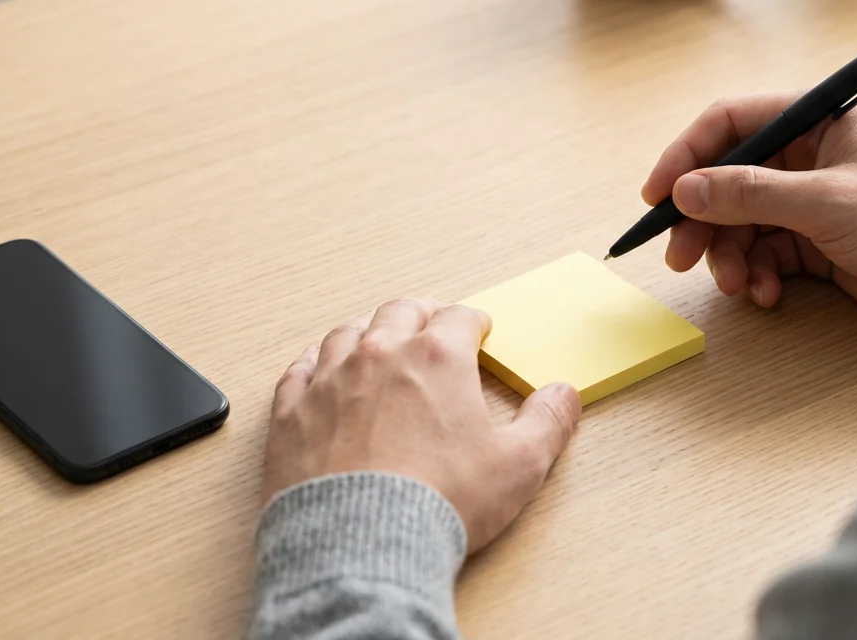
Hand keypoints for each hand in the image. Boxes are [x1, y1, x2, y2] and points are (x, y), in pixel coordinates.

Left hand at [262, 299, 581, 552]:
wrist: (360, 545)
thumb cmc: (439, 502)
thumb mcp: (518, 466)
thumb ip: (547, 423)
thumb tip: (563, 395)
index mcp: (439, 357)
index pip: (461, 317)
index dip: (475, 322)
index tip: (479, 330)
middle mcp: (380, 354)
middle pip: (401, 311)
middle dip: (423, 314)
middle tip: (433, 322)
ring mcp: (330, 380)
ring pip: (348, 332)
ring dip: (368, 330)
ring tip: (377, 339)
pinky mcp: (292, 413)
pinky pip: (299, 370)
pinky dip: (314, 364)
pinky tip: (319, 369)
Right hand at [642, 92, 856, 330]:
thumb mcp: (826, 201)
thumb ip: (751, 193)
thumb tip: (686, 189)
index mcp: (817, 121)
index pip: (732, 122)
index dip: (687, 155)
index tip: (657, 194)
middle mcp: (808, 156)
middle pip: (728, 179)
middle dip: (702, 220)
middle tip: (680, 257)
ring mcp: (809, 201)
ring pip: (742, 223)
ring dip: (729, 256)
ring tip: (737, 285)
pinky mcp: (815, 243)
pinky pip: (765, 254)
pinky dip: (758, 275)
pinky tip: (768, 294)